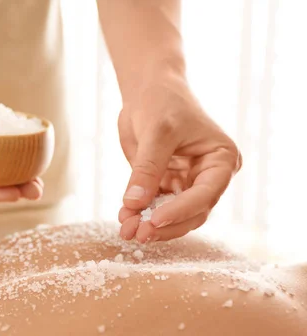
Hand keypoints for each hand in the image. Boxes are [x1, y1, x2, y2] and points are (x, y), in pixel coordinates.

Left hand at [117, 74, 241, 242]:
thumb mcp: (156, 133)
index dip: (180, 211)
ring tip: (126, 230)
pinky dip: (141, 214)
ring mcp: (188, 182)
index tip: (154, 221)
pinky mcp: (167, 185)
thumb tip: (134, 204)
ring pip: (174, 214)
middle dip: (164, 225)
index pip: (205, 194)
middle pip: (192, 212)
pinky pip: (156, 206)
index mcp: (221, 159)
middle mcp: (209, 175)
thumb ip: (147, 169)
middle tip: (137, 234)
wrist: (148, 91)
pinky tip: (125, 218)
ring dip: (150, 224)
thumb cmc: (162, 102)